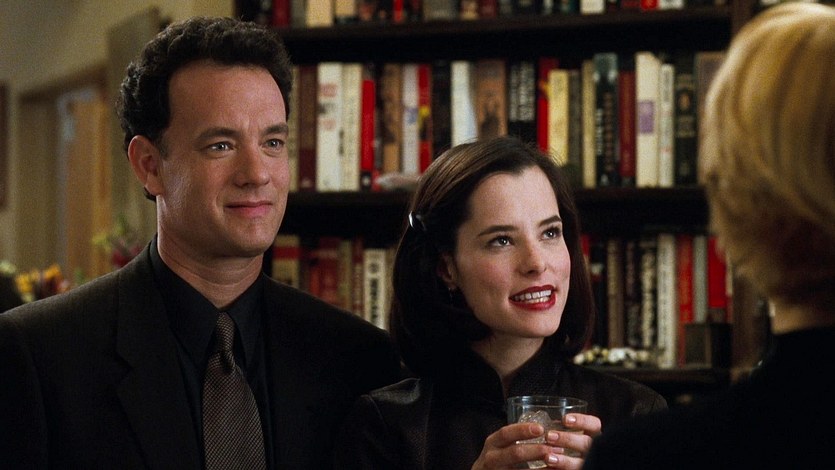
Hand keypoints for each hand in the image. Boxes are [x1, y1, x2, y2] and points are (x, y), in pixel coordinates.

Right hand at [471, 413, 601, 469]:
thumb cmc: (496, 457)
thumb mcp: (499, 445)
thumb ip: (516, 438)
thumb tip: (545, 430)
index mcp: (493, 443)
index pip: (506, 433)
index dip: (523, 430)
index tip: (541, 428)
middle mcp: (492, 457)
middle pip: (515, 453)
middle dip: (536, 450)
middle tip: (555, 448)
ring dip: (541, 468)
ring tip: (557, 462)